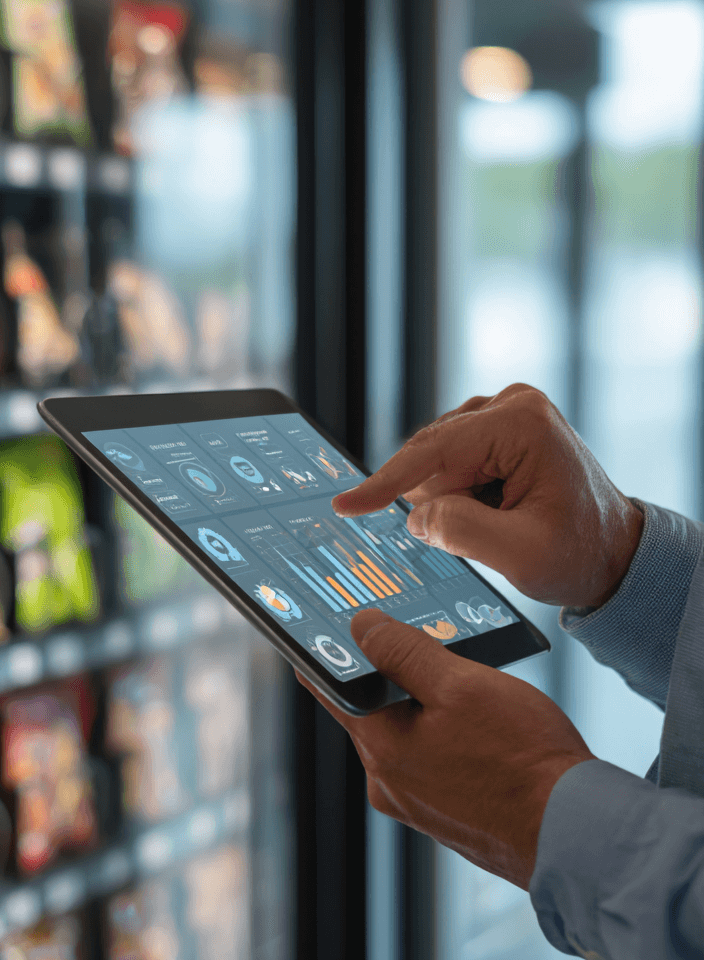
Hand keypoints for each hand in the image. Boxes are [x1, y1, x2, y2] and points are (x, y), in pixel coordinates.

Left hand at [301, 609, 594, 888]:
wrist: (578, 837)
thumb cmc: (523, 759)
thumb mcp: (460, 685)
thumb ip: (403, 652)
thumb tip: (361, 626)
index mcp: (380, 747)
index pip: (330, 688)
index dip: (324, 652)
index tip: (315, 628)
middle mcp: (388, 782)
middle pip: (370, 711)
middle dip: (386, 675)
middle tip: (404, 637)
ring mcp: (416, 804)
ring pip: (404, 736)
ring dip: (420, 706)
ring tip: (454, 678)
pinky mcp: (446, 816)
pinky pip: (429, 762)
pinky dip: (441, 736)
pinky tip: (475, 723)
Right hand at [332, 384, 643, 608]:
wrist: (615, 554)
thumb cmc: (579, 554)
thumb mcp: (521, 555)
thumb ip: (461, 532)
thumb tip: (416, 515)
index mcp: (521, 423)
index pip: (432, 452)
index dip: (383, 483)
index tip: (344, 506)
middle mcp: (511, 404)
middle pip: (432, 458)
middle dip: (442, 502)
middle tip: (489, 531)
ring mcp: (504, 413)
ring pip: (436, 463)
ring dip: (452, 500)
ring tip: (500, 520)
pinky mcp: (497, 429)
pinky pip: (448, 464)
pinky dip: (459, 494)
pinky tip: (493, 508)